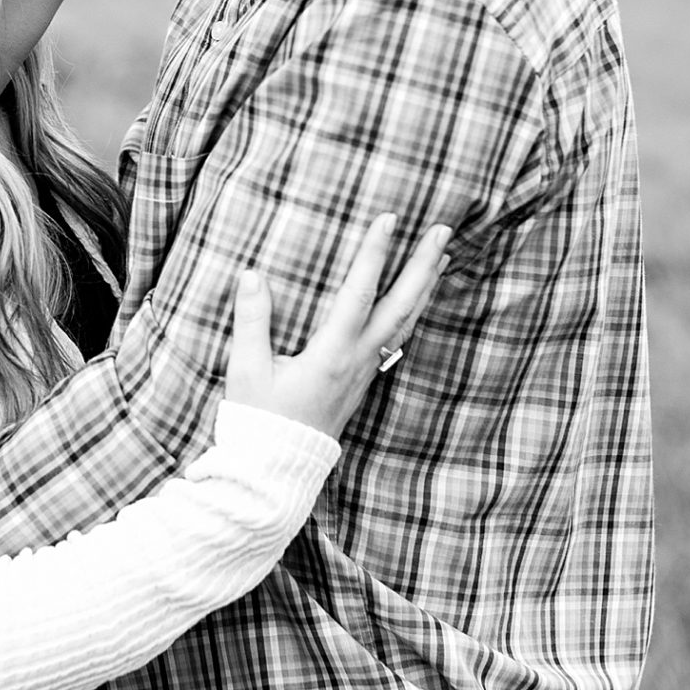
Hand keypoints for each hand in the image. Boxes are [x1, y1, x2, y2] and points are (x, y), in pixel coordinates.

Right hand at [224, 214, 451, 438]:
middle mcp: (357, 360)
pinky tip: (416, 302)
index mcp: (331, 354)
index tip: (388, 218)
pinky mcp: (363, 382)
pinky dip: (413, 313)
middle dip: (423, 265)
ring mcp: (365, 372)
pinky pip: (398, 339)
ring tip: (442, 257)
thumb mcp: (247, 371)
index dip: (374, 253)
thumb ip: (251, 321)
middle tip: (443, 230)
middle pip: (401, 306)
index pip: (359, 293)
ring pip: (406, 323)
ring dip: (426, 286)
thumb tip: (252, 275)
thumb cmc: (260, 421)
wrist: (276, 470)